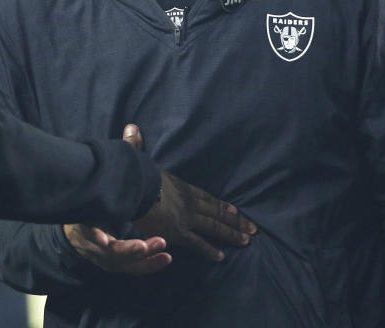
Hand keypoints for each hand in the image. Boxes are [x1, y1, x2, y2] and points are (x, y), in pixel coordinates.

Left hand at [63, 222, 171, 274]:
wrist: (67, 228)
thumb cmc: (98, 233)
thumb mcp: (118, 241)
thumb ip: (135, 242)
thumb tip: (161, 238)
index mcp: (115, 260)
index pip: (135, 267)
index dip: (152, 264)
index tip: (168, 256)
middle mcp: (104, 257)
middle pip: (124, 260)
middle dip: (142, 253)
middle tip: (160, 243)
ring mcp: (92, 245)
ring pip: (111, 251)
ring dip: (127, 249)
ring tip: (142, 245)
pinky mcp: (82, 230)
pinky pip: (88, 235)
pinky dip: (96, 238)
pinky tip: (103, 240)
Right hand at [127, 123, 257, 261]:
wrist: (134, 187)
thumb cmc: (134, 172)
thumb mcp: (137, 157)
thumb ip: (135, 145)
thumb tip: (131, 127)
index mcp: (180, 186)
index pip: (206, 196)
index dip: (221, 204)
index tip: (236, 210)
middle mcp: (188, 201)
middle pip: (216, 211)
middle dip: (235, 220)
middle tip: (253, 228)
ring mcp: (186, 217)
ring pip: (213, 226)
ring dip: (231, 233)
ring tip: (246, 240)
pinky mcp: (178, 232)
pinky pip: (198, 243)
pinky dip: (209, 250)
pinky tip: (221, 257)